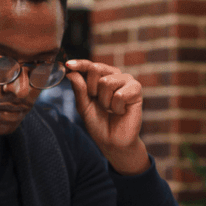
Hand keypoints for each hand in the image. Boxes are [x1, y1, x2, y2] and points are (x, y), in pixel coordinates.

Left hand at [64, 60, 149, 174]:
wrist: (112, 141)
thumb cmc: (99, 124)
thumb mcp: (84, 106)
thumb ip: (79, 89)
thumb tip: (71, 72)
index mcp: (101, 77)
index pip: (89, 66)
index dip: (80, 64)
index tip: (69, 65)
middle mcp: (114, 76)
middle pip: (96, 69)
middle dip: (91, 89)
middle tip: (99, 104)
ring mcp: (127, 81)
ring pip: (106, 82)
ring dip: (105, 101)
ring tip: (111, 109)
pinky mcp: (136, 90)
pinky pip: (119, 94)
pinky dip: (117, 107)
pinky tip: (121, 112)